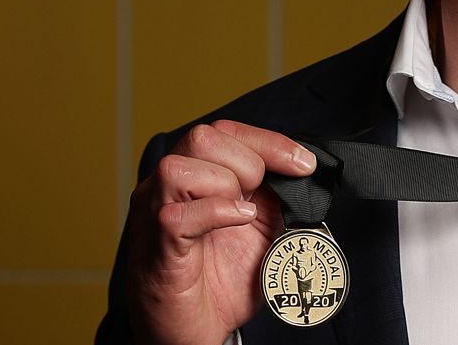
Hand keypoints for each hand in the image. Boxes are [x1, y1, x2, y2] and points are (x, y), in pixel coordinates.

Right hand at [125, 120, 316, 344]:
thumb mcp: (260, 229)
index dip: (268, 142)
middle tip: (259, 198)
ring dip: (224, 186)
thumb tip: (300, 171)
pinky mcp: (158, 249)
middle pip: (201, 138)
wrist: (193, 333)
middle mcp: (165, 190)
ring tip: (241, 215)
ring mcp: (154, 217)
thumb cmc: (218, 282)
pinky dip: (216, 212)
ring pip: (179, 168)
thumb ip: (272, 196)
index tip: (303, 163)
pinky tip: (238, 222)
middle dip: (247, 161)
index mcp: (191, 178)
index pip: (224, 132)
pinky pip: (176, 216)